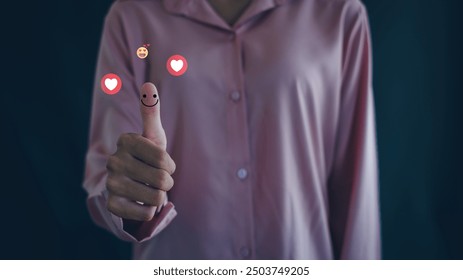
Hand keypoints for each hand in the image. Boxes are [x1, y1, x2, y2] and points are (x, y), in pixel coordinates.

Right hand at [105, 83, 175, 220]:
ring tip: (150, 190)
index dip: (170, 165)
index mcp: (125, 141)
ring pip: (156, 198)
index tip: (163, 164)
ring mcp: (110, 184)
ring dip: (159, 197)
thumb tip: (149, 84)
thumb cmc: (147, 157)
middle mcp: (113, 161)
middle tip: (157, 179)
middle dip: (166, 182)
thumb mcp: (153, 135)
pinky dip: (150, 211)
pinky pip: (146, 214)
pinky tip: (140, 202)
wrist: (131, 184)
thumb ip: (151, 110)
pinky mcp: (112, 205)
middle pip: (162, 180)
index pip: (163, 158)